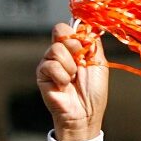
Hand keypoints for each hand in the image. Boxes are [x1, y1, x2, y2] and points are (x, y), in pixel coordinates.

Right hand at [35, 22, 108, 140]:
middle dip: (74, 46)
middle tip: (80, 62)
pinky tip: (64, 85)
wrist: (86, 113)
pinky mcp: (42, 73)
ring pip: (56, 49)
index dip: (78, 33)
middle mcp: (61, 53)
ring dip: (70, 66)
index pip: (70, 28)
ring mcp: (50, 61)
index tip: (86, 45)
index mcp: (75, 49)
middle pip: (60, 30)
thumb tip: (89, 26)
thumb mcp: (99, 64)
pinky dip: (62, 76)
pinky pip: (50, 65)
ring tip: (73, 79)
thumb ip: (93, 45)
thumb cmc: (94, 92)